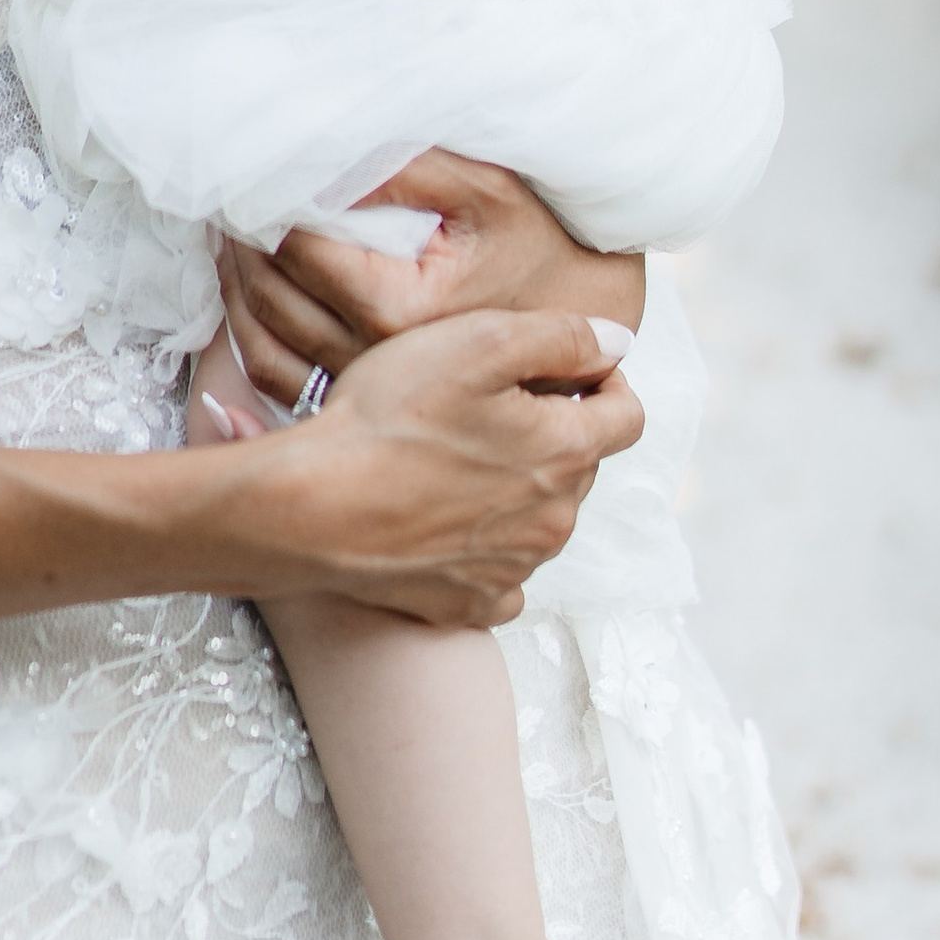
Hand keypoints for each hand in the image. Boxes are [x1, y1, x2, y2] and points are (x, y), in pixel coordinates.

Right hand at [213, 308, 641, 627]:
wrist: (312, 508)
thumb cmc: (388, 420)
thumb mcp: (478, 342)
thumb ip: (563, 336)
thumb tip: (618, 341)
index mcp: (566, 453)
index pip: (628, 415)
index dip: (603, 381)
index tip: (563, 368)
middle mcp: (554, 521)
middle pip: (580, 464)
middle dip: (551, 430)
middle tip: (486, 404)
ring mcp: (513, 569)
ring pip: (541, 516)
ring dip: (517, 486)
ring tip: (453, 457)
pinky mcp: (469, 603)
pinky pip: (502, 574)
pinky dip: (486, 546)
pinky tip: (445, 518)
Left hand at [219, 152, 646, 410]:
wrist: (585, 320)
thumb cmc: (540, 247)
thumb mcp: (486, 190)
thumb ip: (406, 166)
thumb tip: (329, 149)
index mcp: (400, 308)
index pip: (297, 248)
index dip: (260, 206)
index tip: (241, 176)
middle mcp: (377, 361)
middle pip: (272, 297)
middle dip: (237, 245)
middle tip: (219, 204)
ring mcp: (369, 392)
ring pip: (264, 345)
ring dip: (234, 291)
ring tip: (227, 246)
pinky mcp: (365, 407)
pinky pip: (279, 382)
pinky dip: (247, 340)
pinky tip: (245, 300)